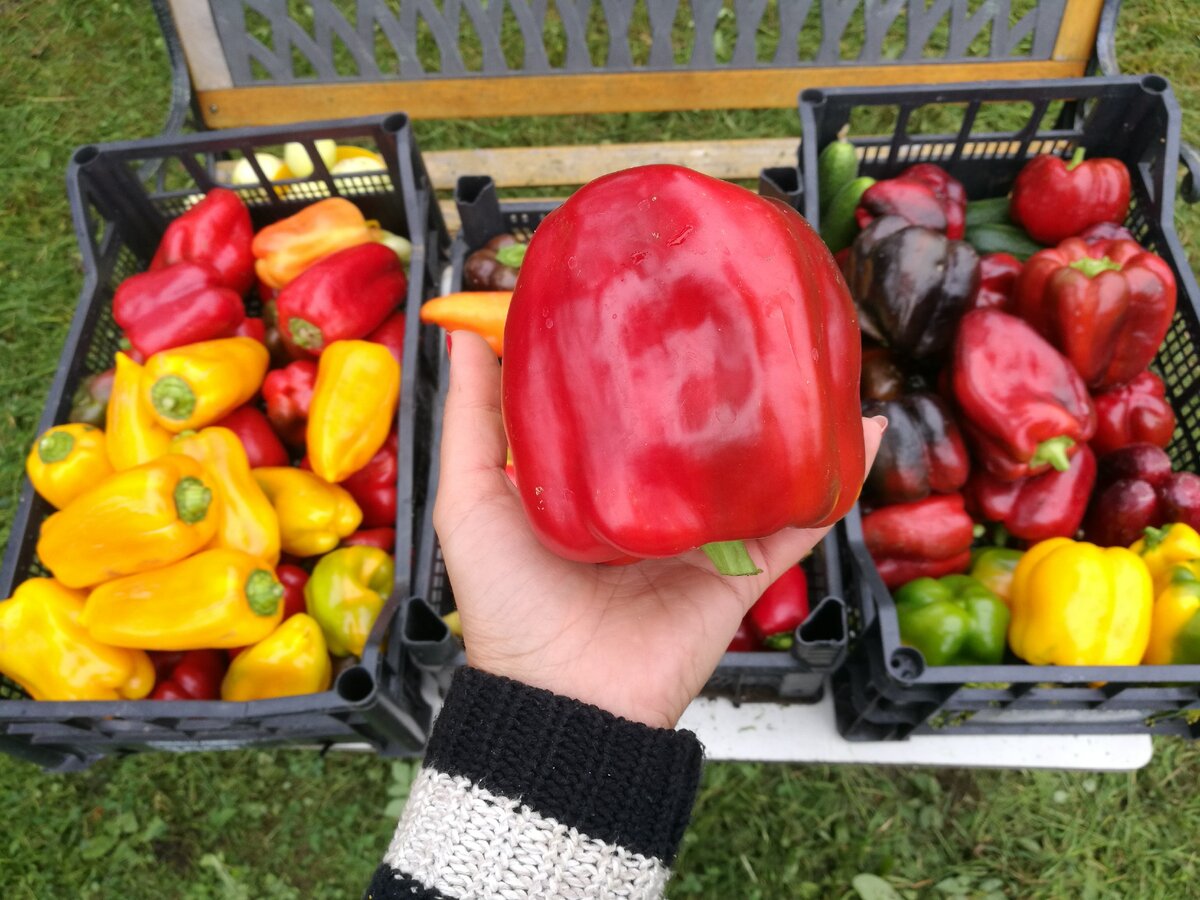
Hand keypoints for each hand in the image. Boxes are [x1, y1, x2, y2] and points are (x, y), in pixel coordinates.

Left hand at [434, 331, 884, 728]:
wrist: (561, 700)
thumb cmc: (507, 604)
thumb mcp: (471, 498)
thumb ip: (472, 420)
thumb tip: (458, 333)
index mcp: (594, 484)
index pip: (625, 405)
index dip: (640, 354)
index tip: (654, 293)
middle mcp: (654, 504)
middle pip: (700, 431)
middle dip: (724, 379)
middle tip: (743, 314)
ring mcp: (705, 536)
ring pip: (758, 467)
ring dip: (791, 419)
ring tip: (813, 359)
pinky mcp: (744, 571)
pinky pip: (798, 519)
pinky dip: (834, 479)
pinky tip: (859, 430)